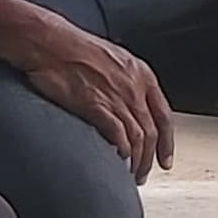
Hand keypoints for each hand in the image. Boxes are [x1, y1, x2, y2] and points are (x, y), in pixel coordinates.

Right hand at [15, 20, 175, 179]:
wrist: (50, 42)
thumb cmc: (75, 48)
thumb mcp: (114, 59)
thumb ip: (127, 81)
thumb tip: (130, 102)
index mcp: (142, 75)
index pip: (164, 116)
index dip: (167, 142)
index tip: (165, 160)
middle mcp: (134, 87)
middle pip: (152, 132)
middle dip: (150, 159)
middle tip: (142, 175)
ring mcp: (116, 97)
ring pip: (138, 138)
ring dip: (137, 162)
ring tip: (130, 176)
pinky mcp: (96, 106)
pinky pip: (117, 136)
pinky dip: (121, 152)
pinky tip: (117, 161)